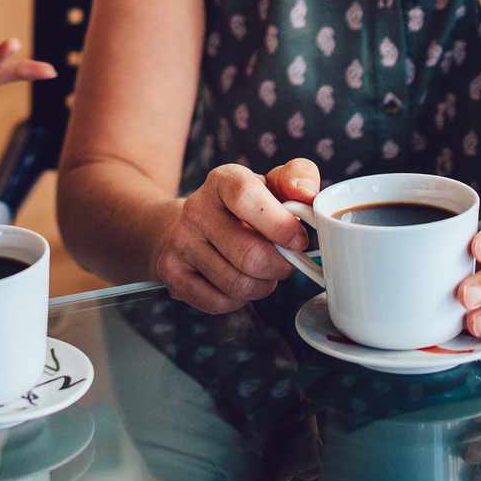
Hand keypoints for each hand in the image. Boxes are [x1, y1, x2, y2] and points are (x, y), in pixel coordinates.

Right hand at [152, 159, 320, 314]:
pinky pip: (220, 302)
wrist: (184, 225)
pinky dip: (238, 300)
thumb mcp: (268, 184)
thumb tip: (308, 194)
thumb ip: (297, 178)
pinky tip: (238, 281)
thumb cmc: (240, 208)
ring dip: (262, 285)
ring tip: (262, 271)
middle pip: (250, 255)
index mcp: (222, 180)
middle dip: (279, 266)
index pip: (246, 196)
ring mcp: (180, 241)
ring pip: (238, 284)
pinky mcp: (172, 272)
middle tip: (284, 261)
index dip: (279, 224)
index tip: (299, 239)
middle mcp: (196, 208)